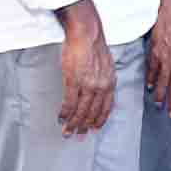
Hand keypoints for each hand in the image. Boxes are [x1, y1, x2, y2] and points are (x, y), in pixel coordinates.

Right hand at [57, 0, 114, 136]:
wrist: (87, 33)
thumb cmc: (94, 46)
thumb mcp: (106, 65)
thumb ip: (103, 79)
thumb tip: (98, 90)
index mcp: (110, 81)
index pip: (107, 106)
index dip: (100, 119)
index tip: (94, 129)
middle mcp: (102, 85)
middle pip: (93, 112)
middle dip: (85, 126)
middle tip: (78, 136)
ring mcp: (88, 84)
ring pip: (81, 110)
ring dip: (73, 123)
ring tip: (67, 132)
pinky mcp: (74, 81)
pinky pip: (69, 103)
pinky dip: (65, 113)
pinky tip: (60, 118)